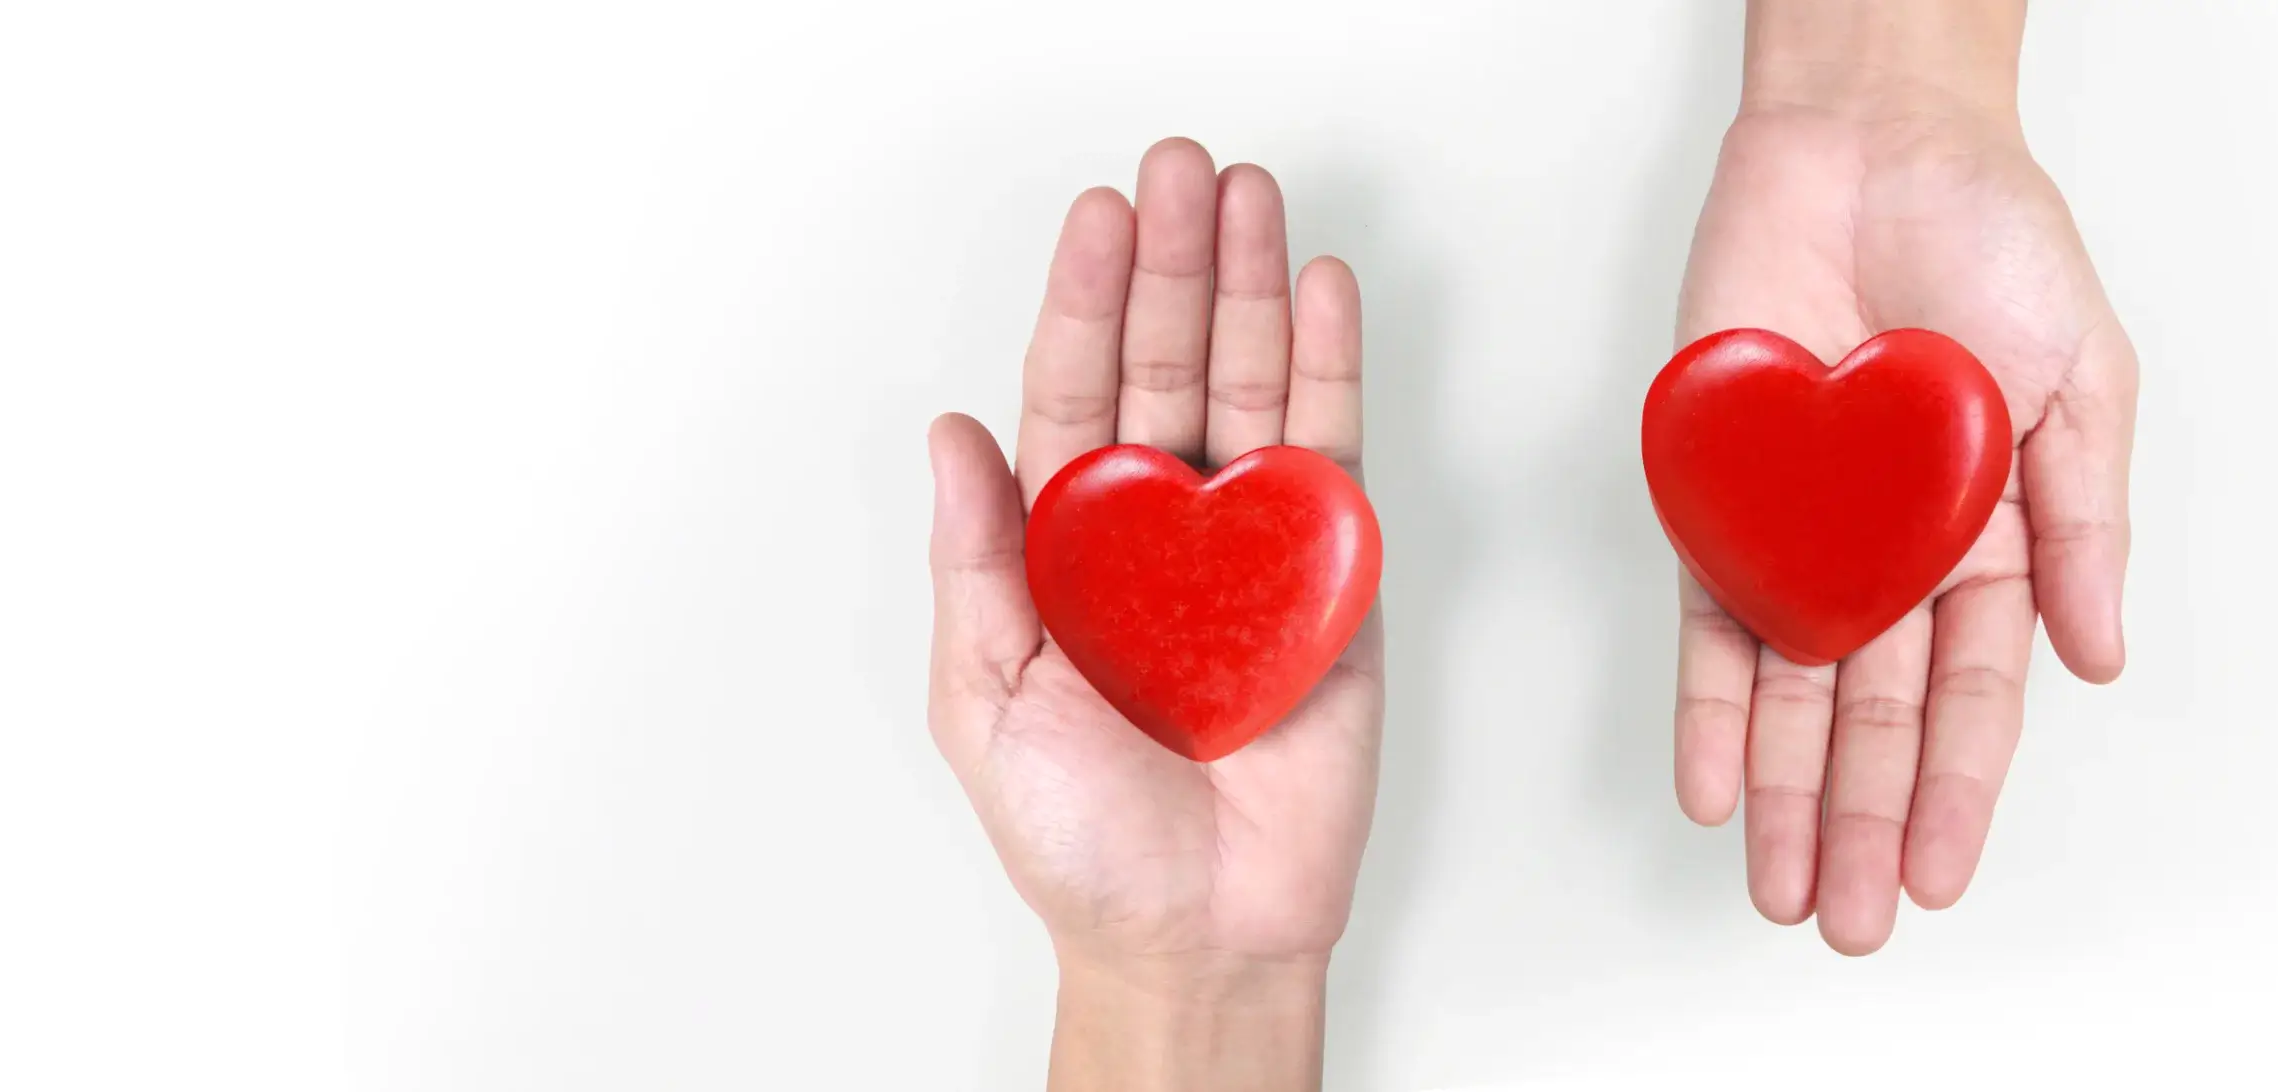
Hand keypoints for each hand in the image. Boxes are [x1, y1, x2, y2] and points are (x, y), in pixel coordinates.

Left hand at [926, 137, 1375, 1086]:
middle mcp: (1156, 532)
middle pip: (1165, 367)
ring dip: (1249, 289)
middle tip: (1181, 169)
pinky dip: (1329, 371)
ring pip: (1248, 389)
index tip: (1097, 216)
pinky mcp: (1330, 579)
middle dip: (1172, 265)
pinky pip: (1329, 457)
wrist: (1202, 932)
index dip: (1084, 303)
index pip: (1073, 394)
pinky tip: (1318, 294)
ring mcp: (1247, 547)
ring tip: (1249, 197)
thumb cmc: (1082, 840)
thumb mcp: (987, 699)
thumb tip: (947, 433)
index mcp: (1066, 551)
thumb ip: (976, 564)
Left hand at [1670, 6, 2138, 954]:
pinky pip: (1706, 617)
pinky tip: (1708, 784)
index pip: (1971, 694)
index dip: (1952, 788)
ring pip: (1787, 693)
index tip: (1934, 874)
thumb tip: (2098, 657)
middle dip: (1857, 822)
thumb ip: (2083, 520)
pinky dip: (1706, 704)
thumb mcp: (2082, 378)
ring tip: (1775, 886)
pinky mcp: (1721, 496)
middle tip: (1845, 918)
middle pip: (1870, 717)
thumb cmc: (1990, 241)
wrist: (1873, 145)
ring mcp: (1802, 531)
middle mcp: (1892, 553)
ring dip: (1780, 794)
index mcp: (1990, 538)